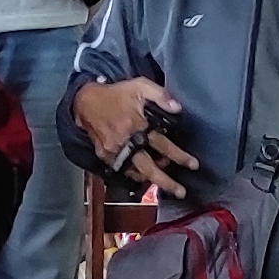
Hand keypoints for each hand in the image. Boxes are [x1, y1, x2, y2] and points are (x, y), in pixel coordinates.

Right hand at [76, 77, 196, 188]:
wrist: (85, 101)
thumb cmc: (116, 93)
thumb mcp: (140, 85)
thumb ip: (161, 95)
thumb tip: (178, 108)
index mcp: (137, 126)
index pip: (162, 145)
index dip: (179, 156)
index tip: (193, 165)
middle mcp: (126, 143)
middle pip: (149, 168)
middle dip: (166, 182)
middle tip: (181, 192)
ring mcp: (114, 152)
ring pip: (136, 173)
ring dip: (152, 180)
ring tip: (166, 185)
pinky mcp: (105, 156)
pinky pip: (123, 171)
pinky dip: (135, 175)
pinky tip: (145, 176)